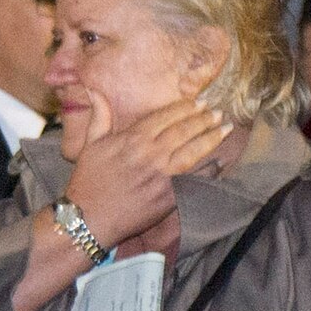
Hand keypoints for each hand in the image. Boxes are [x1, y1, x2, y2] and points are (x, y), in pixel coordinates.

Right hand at [65, 95, 230, 249]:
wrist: (88, 218)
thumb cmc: (86, 183)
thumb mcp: (89, 146)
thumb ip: (99, 117)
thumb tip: (94, 91)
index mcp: (132, 139)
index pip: (166, 116)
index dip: (186, 107)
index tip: (199, 103)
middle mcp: (151, 154)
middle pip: (184, 130)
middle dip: (204, 119)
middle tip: (217, 112)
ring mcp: (162, 175)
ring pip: (195, 150)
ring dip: (212, 137)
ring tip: (224, 128)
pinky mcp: (169, 195)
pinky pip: (196, 178)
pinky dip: (210, 168)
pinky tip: (220, 159)